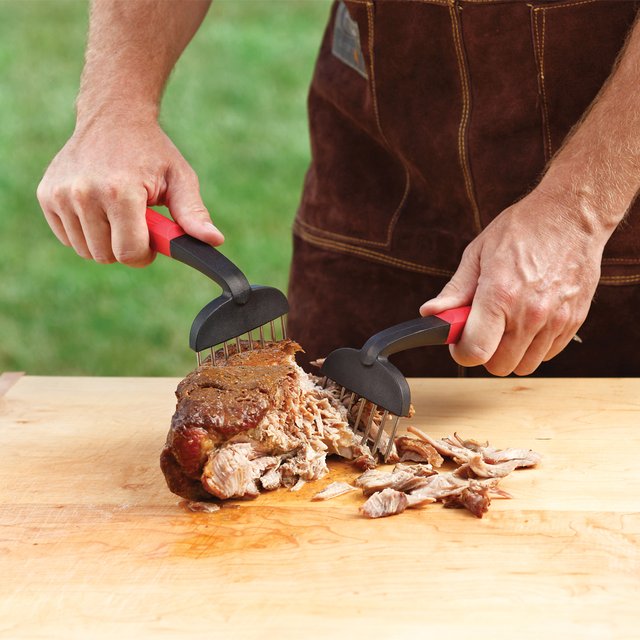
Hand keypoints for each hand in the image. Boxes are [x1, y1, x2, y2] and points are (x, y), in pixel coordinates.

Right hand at [37, 116, 223, 265]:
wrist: (113, 116)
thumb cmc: (152, 152)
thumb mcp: (181, 178)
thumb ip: (193, 214)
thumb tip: (215, 240)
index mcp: (120, 192)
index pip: (129, 253)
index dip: (144, 255)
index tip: (151, 242)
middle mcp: (84, 193)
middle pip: (106, 256)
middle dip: (126, 247)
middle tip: (136, 222)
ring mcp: (61, 194)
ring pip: (86, 250)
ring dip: (105, 241)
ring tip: (117, 213)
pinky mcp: (46, 195)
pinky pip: (68, 238)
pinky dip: (85, 233)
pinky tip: (98, 209)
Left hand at [419, 189, 604, 375]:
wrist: (571, 214)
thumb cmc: (522, 229)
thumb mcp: (477, 253)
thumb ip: (455, 291)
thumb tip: (430, 313)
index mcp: (499, 296)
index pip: (475, 352)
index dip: (461, 351)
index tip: (460, 339)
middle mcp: (529, 314)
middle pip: (499, 366)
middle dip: (485, 352)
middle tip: (484, 328)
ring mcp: (555, 320)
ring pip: (525, 366)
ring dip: (511, 352)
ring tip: (508, 322)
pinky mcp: (573, 321)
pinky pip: (548, 354)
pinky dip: (535, 346)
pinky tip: (530, 320)